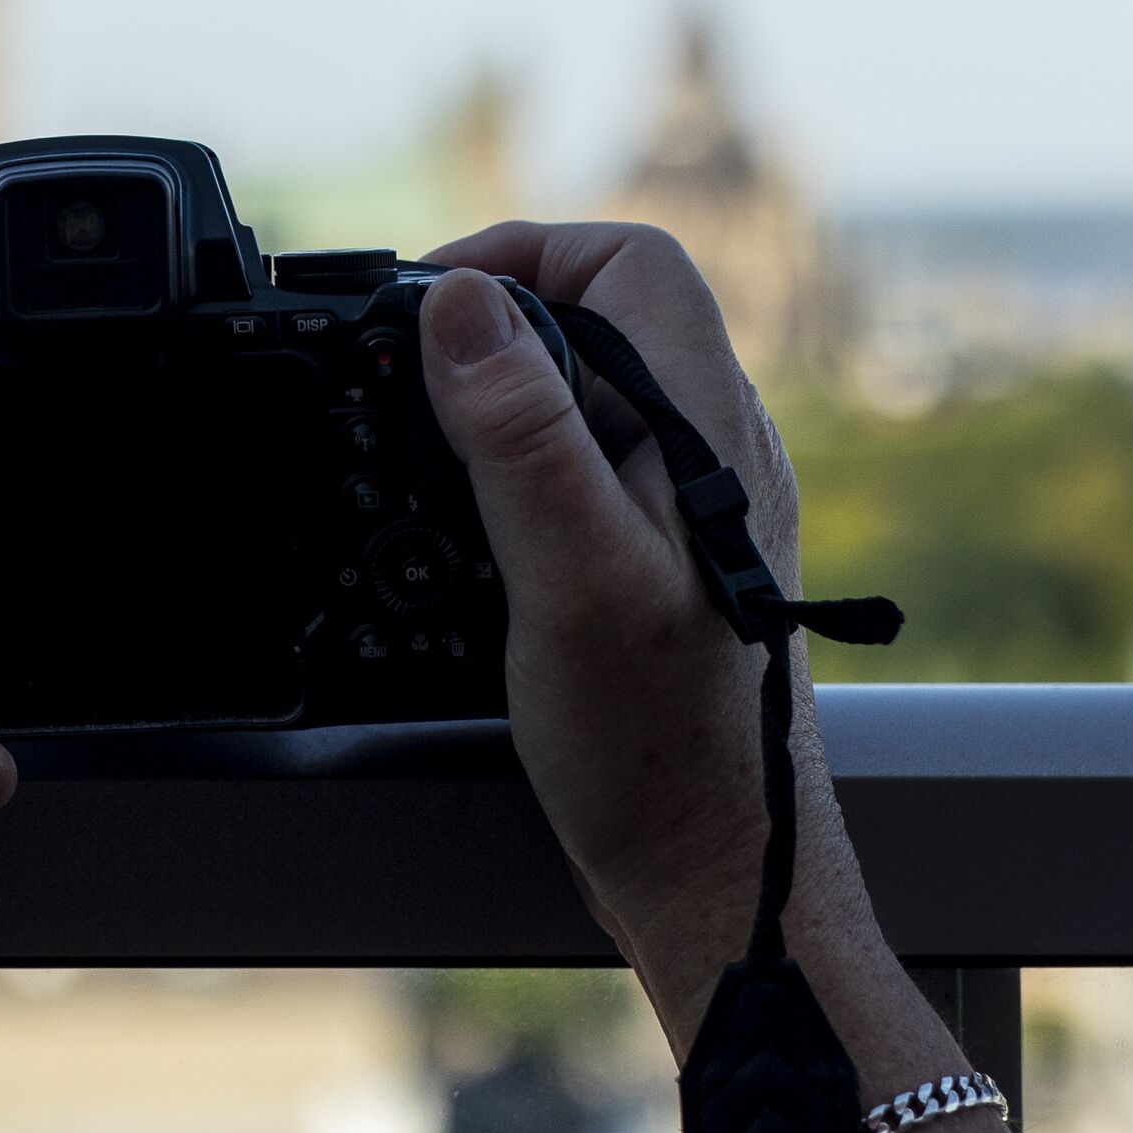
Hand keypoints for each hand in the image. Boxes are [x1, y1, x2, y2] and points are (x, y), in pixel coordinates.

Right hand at [422, 225, 1065, 1132]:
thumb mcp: (567, 576)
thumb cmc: (656, 748)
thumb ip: (520, 431)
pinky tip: (479, 519)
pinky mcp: (680, 559)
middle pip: (613, 308)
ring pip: (603, 382)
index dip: (526, 252)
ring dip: (511, 386)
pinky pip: (599, 454)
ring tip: (430, 435)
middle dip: (503, 314)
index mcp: (710, 426)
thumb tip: (460, 303)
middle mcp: (722, 450)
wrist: (718, 879)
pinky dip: (527, 455)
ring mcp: (706, 505)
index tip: (433, 303)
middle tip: (410, 367)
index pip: (633, 259)